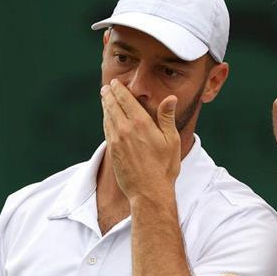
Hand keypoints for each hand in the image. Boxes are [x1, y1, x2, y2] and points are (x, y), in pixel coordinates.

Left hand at [101, 79, 180, 203]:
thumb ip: (167, 117)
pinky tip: (107, 118)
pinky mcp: (112, 151)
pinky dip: (106, 120)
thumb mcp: (171, 141)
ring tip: (105, 98)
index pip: (125, 100)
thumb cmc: (165, 167)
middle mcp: (125, 129)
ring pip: (108, 117)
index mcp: (141, 124)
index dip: (119, 89)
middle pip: (113, 106)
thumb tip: (170, 98)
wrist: (149, 192)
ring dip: (106, 106)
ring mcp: (116, 141)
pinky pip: (107, 130)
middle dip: (109, 95)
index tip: (115, 83)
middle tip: (106, 87)